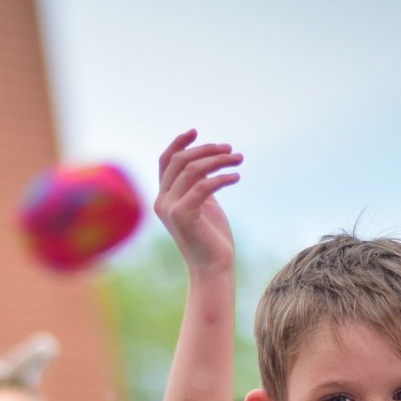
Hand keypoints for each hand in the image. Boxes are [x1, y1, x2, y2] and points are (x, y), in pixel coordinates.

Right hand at [154, 130, 241, 274]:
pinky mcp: (182, 215)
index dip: (179, 143)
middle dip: (207, 150)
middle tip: (231, 150)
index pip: (166, 161)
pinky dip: (222, 178)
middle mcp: (162, 201)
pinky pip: (203, 186)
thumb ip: (200, 184)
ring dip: (218, 160)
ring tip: (238, 159)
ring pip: (192, 170)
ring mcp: (170, 208)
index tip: (196, 131)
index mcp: (164, 198)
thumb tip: (208, 162)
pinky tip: (236, 177)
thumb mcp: (204, 205)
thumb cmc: (212, 239)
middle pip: (180, 161)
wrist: (213, 269)